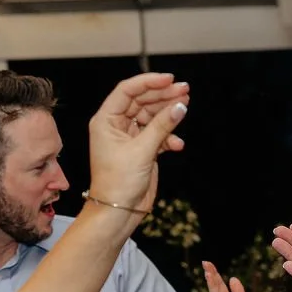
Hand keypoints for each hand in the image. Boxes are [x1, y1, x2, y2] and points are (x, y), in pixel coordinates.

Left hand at [86, 73, 190, 216]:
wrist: (118, 212)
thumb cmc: (118, 183)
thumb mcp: (142, 150)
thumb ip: (162, 126)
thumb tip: (180, 106)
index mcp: (106, 120)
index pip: (127, 91)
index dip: (149, 82)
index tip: (170, 79)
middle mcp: (116, 126)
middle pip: (142, 101)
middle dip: (163, 95)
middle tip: (184, 91)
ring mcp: (129, 137)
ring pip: (152, 116)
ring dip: (169, 113)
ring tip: (185, 107)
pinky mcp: (142, 149)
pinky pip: (158, 134)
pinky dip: (169, 136)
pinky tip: (177, 144)